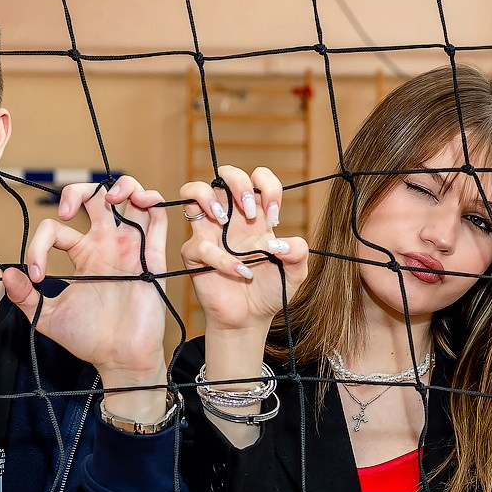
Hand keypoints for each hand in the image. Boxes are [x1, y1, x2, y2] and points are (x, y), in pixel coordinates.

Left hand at [2, 175, 171, 413]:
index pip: (56, 229)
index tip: (39, 275)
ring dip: (122, 186)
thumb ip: (25, 296)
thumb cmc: (87, 340)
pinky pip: (156, 219)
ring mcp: (130, 248)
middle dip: (80, 190)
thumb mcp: (47, 317)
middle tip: (68, 209)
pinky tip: (140, 202)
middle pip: (97, 198)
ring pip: (131, 199)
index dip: (40, 244)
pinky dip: (152, 201)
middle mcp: (106, 245)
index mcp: (82, 255)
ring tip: (112, 196)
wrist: (119, 359)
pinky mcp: (151, 257)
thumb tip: (5, 272)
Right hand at [178, 164, 307, 335]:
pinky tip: (242, 273)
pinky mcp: (195, 253)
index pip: (258, 178)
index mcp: (257, 214)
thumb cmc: (271, 290)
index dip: (267, 187)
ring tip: (224, 220)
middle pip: (225, 173)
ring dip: (208, 198)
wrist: (250, 318)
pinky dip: (223, 260)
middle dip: (238, 183)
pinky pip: (200, 245)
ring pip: (193, 190)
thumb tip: (283, 243)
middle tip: (252, 213)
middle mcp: (232, 217)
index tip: (274, 218)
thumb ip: (298, 252)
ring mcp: (209, 232)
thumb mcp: (295, 272)